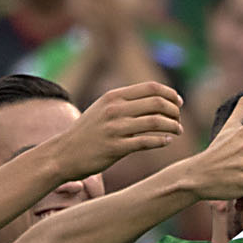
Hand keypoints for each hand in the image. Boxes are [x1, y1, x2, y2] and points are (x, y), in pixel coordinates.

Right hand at [51, 82, 183, 179]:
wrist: (64, 154)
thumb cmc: (87, 133)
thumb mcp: (103, 109)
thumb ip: (125, 103)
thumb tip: (153, 100)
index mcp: (114, 96)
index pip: (151, 88)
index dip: (170, 94)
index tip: (179, 103)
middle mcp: (115, 109)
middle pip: (157, 103)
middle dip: (174, 111)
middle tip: (179, 120)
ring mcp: (115, 129)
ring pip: (155, 122)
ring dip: (172, 127)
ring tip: (178, 131)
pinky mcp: (115, 148)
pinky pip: (146, 142)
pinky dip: (161, 141)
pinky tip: (167, 142)